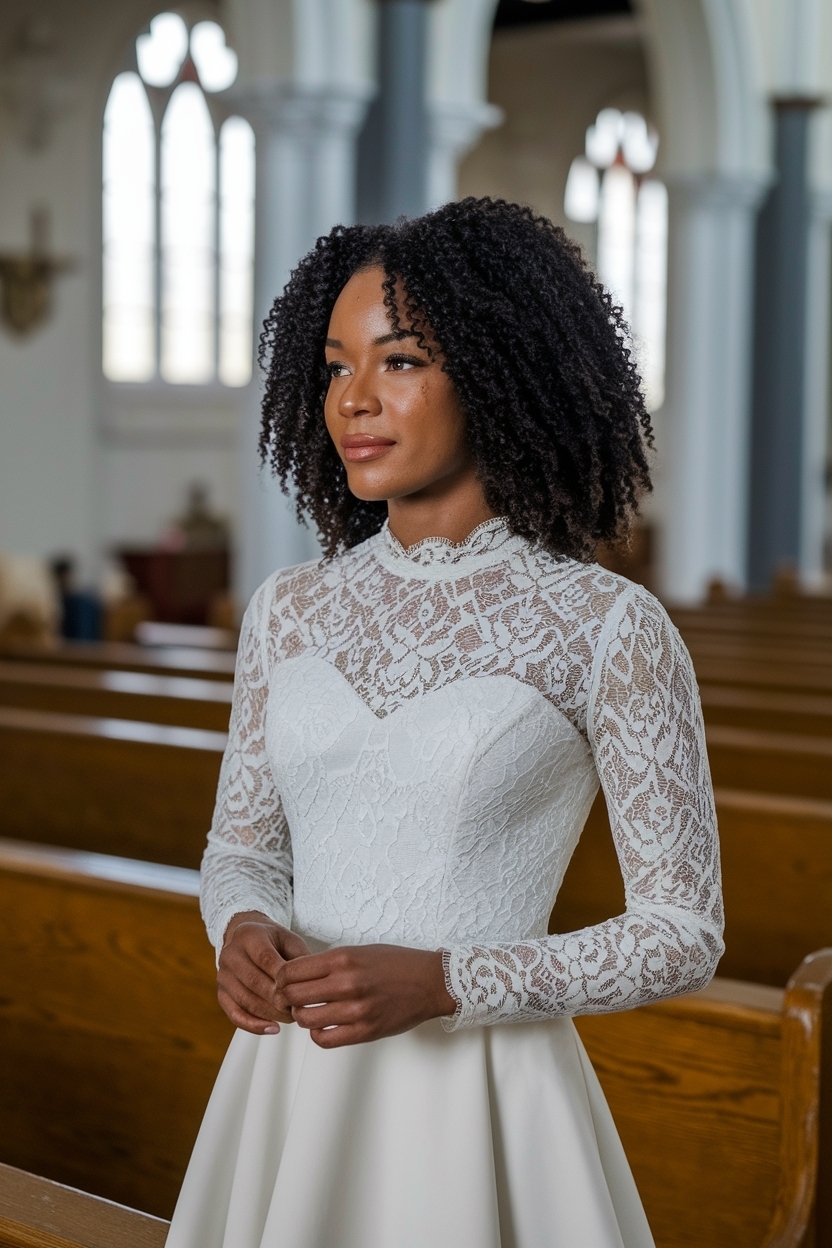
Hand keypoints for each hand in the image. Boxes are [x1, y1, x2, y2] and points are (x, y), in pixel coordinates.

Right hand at [218, 912, 310, 1034]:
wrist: (246, 938)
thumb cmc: (273, 941)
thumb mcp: (290, 940)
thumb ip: (300, 958)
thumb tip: (310, 984)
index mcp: (249, 935)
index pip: (265, 958)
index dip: (283, 977)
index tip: (301, 990)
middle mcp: (231, 954)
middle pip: (254, 982)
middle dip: (279, 999)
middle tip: (299, 1009)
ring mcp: (223, 975)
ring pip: (246, 1000)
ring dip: (271, 1014)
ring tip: (291, 1018)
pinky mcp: (221, 994)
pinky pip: (235, 1015)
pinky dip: (254, 1025)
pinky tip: (272, 1029)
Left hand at [275, 943, 457, 1048]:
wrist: (430, 982)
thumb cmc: (395, 963)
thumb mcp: (359, 951)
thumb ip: (329, 963)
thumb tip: (297, 976)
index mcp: (343, 958)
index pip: (291, 971)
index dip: (280, 978)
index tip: (282, 981)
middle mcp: (347, 983)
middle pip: (293, 995)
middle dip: (284, 998)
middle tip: (288, 999)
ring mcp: (356, 1010)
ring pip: (306, 1019)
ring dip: (301, 1016)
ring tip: (308, 1012)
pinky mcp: (365, 1031)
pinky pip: (325, 1039)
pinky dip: (317, 1034)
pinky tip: (323, 1026)